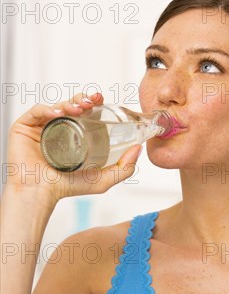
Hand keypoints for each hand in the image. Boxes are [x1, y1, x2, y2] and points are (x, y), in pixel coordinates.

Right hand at [4, 92, 142, 203]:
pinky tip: (58, 113)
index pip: (84, 113)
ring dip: (69, 102)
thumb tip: (139, 149)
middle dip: (83, 99)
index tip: (103, 100)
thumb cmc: (67, 188)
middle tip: (93, 100)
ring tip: (80, 108)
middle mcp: (58, 127)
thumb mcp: (102, 179)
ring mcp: (41, 127)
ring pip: (56, 106)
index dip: (93, 103)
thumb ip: (124, 168)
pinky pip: (37, 111)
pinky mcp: (25, 127)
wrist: (42, 194)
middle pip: (71, 105)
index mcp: (74, 135)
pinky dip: (48, 109)